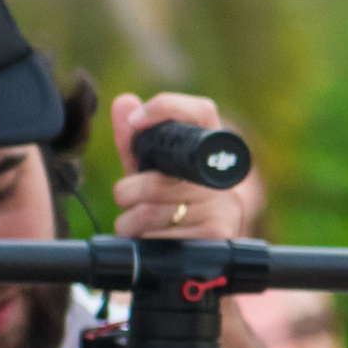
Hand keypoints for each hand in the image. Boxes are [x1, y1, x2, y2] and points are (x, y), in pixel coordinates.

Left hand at [112, 92, 248, 239]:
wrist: (208, 245)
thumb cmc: (174, 200)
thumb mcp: (154, 170)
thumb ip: (134, 140)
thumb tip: (123, 102)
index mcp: (211, 148)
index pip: (201, 111)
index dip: (164, 108)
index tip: (134, 121)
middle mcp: (222, 174)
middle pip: (157, 181)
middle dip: (127, 193)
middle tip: (127, 199)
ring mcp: (224, 205)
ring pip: (153, 212)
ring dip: (130, 222)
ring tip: (135, 223)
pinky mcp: (218, 233)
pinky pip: (161, 238)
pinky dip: (145, 241)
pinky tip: (152, 239)